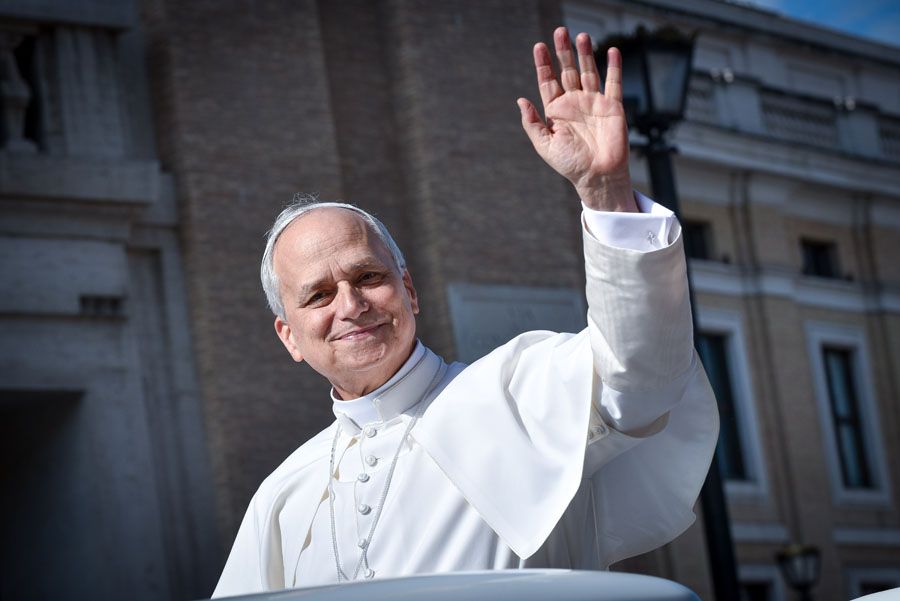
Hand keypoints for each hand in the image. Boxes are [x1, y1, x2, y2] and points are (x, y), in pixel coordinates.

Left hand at [518, 27, 635, 211]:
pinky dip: (614, 67)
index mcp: (557, 111)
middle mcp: (575, 103)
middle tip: (559, 31)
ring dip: (585, 54)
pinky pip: (614, 83)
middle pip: (568, 71)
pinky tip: (611, 50)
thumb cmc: (570, 164)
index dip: (543, 65)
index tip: (538, 47)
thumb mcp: (544, 145)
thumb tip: (520, 100)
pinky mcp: (613, 107)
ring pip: (589, 72)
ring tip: (581, 36)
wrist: (597, 177)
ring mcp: (594, 103)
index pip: (548, 82)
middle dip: (563, 52)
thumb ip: (532, 123)